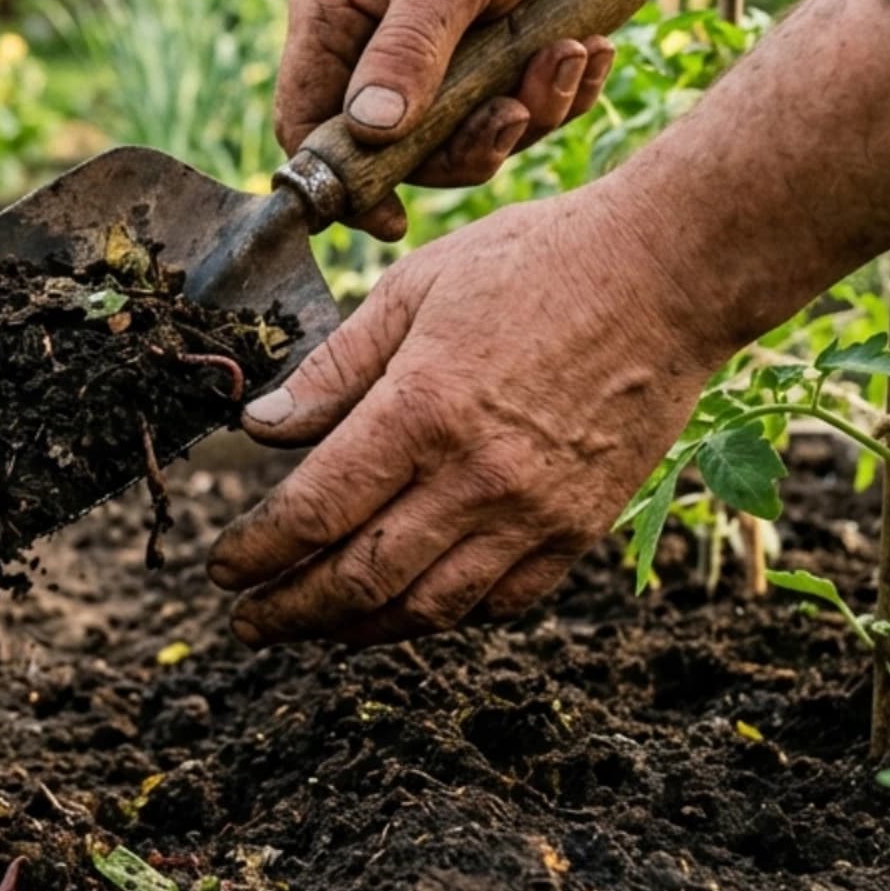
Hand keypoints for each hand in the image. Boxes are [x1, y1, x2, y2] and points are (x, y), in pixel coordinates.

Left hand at [207, 190, 713, 645]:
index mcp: (421, 410)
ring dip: (358, 628)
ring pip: (429, 608)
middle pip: (361, 578)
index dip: (257, 553)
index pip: (313, 511)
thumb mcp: (413, 289)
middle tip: (248, 623)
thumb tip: (258, 428)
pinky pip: (500, 602)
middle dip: (291, 611)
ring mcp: (534, 512)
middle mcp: (476, 477)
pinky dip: (443, 616)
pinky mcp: (580, 528)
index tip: (222, 570)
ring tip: (315, 626)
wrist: (668, 273)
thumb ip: (333, 368)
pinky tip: (407, 607)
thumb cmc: (535, 262)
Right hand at [278, 0, 614, 240]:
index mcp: (333, 12)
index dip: (339, 176)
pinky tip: (587, 49)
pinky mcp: (489, 63)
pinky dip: (558, 93)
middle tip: (514, 116)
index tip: (387, 217)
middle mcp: (374, 43)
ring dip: (526, 111)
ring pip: (465, 136)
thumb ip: (409, 49)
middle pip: (397, 148)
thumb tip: (372, 131)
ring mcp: (435, 58)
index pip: (307, 117)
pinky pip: (516, 112)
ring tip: (570, 55)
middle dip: (466, 142)